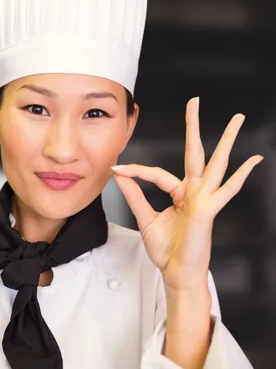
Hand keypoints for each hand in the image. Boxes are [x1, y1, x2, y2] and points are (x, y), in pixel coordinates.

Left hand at [111, 97, 262, 291]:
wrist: (175, 272)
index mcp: (179, 193)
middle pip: (195, 152)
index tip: (117, 168)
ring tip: (238, 118)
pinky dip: (242, 175)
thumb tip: (120, 175)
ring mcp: (204, 199)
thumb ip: (135, 195)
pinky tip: (254, 161)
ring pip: (217, 163)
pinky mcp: (209, 209)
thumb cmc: (166, 249)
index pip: (156, 173)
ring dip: (227, 140)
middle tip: (194, 101)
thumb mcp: (145, 217)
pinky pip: (227, 190)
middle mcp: (194, 191)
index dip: (135, 171)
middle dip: (194, 126)